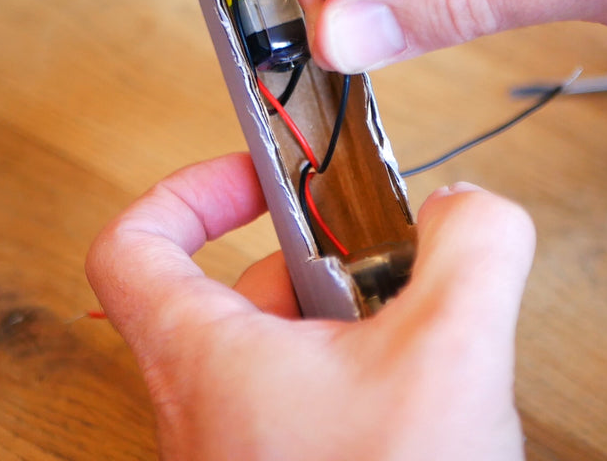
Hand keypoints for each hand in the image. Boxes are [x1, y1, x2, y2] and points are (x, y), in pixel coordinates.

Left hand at [86, 153, 535, 459]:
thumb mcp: (451, 356)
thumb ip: (472, 251)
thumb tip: (473, 209)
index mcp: (205, 360)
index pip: (134, 246)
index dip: (186, 191)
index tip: (256, 173)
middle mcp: (207, 407)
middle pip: (231, 289)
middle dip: (316, 257)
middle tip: (374, 249)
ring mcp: (244, 448)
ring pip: (282, 349)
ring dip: (351, 319)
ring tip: (415, 321)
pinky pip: (311, 402)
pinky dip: (364, 374)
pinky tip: (424, 387)